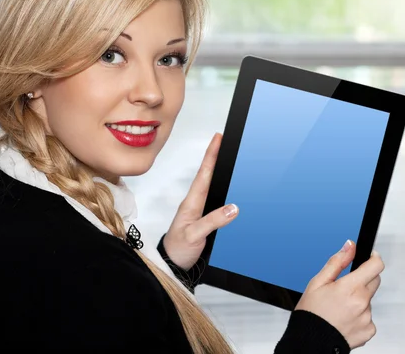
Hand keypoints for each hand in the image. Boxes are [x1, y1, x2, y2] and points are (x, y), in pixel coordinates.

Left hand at [163, 133, 238, 269]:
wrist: (172, 264)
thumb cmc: (178, 249)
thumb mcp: (194, 235)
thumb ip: (212, 221)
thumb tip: (233, 208)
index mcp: (192, 203)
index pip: (203, 174)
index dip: (211, 155)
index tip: (217, 139)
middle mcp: (195, 203)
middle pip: (207, 174)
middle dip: (215, 156)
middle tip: (223, 139)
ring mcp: (199, 210)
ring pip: (211, 184)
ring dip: (218, 169)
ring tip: (225, 154)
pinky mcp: (205, 218)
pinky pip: (215, 197)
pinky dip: (221, 186)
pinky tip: (227, 183)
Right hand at [295, 241, 383, 348]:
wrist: (310, 341)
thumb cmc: (311, 313)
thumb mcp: (318, 282)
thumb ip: (337, 262)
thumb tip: (349, 247)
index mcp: (351, 287)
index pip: (375, 266)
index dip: (373, 258)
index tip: (370, 257)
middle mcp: (362, 302)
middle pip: (374, 281)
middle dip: (363, 279)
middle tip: (345, 287)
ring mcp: (367, 318)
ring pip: (369, 300)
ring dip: (359, 300)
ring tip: (340, 307)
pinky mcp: (369, 331)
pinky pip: (368, 318)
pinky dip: (359, 316)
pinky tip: (345, 318)